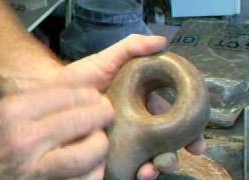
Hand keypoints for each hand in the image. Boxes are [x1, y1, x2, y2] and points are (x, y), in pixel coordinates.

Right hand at [0, 86, 112, 178]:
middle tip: (107, 114)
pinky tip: (91, 163)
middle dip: (102, 114)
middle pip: (81, 120)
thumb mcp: (11, 113)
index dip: (89, 95)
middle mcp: (23, 141)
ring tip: (98, 139)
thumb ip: (45, 99)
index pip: (66, 95)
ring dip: (99, 144)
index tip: (97, 97)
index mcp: (14, 112)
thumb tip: (90, 91)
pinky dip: (95, 170)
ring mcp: (35, 171)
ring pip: (88, 153)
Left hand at [49, 35, 204, 178]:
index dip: (188, 130)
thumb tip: (162, 41)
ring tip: (153, 168)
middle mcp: (138, 126)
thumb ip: (132, 48)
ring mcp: (124, 143)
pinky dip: (138, 173)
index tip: (198, 142)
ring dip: (158, 166)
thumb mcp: (106, 60)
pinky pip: (128, 168)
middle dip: (174, 154)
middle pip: (165, 143)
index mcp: (143, 105)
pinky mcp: (108, 158)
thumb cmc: (80, 78)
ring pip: (149, 159)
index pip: (172, 118)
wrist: (50, 96)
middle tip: (173, 159)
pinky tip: (139, 173)